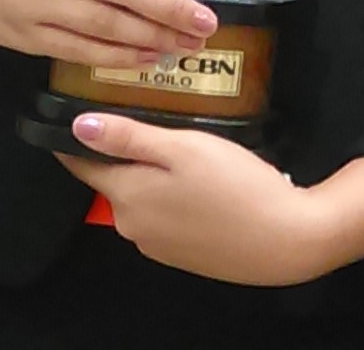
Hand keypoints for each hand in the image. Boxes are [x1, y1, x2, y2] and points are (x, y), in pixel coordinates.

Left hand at [60, 112, 327, 284]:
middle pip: (114, 180)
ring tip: (181, 147)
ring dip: (151, 175)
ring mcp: (157, 246)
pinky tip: (200, 183)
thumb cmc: (233, 184)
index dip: (80, 136)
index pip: (82, 164)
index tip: (85, 108)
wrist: (287, 240)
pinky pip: (163, 217)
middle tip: (153, 117)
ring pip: (141, 198)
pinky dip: (171, 198)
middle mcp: (132, 227)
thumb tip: (76, 126)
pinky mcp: (183, 256)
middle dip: (125, 152)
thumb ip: (128, 137)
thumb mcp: (182, 147)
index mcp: (126, 197)